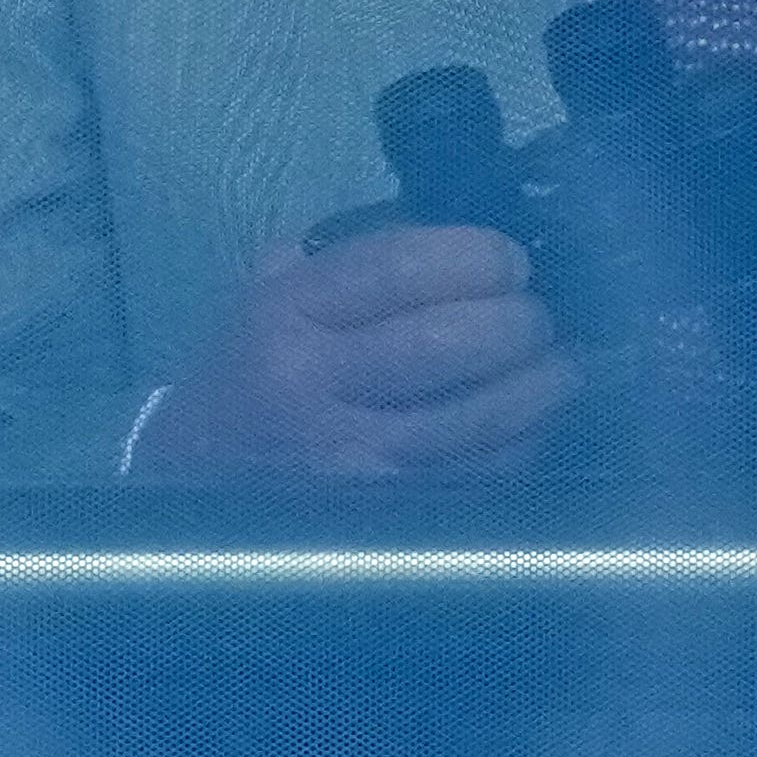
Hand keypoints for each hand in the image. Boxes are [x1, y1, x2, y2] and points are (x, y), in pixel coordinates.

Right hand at [133, 225, 574, 476]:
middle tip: (536, 312)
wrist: (195, 481)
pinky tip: (535, 419)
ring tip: (561, 363)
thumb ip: (345, 261)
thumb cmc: (249, 375)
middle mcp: (317, 387)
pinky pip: (483, 475)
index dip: (474, 257)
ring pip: (481, 416)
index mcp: (285, 315)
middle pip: (451, 342)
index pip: (399, 270)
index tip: (509, 260)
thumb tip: (455, 240)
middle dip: (519, 319)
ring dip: (542, 383)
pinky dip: (525, 442)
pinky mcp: (389, 516)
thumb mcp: (268, 297)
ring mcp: (357, 461)